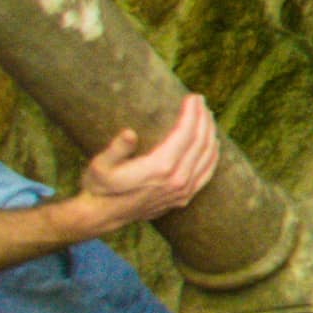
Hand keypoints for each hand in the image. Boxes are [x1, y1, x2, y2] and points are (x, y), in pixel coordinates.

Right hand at [81, 97, 216, 223]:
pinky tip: (212, 143)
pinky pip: (207, 173)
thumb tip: (129, 133)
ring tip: (207, 116)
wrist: (103, 215)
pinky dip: (213, 155)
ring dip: (210, 134)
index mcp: (160, 168)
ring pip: (208, 157)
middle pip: (200, 143)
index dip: (192, 113)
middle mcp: (177, 180)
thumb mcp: (100, 165)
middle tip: (201, 101)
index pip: (186, 134)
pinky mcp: (184, 198)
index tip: (192, 97)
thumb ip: (116, 149)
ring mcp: (183, 190)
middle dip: (203, 118)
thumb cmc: (99, 186)